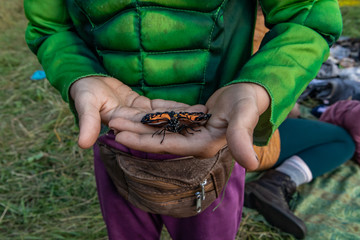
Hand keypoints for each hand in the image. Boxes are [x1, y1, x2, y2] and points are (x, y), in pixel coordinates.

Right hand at [70, 76, 190, 147]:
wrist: (84, 80)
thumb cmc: (83, 92)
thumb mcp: (85, 105)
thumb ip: (88, 122)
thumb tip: (83, 143)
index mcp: (123, 127)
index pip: (144, 131)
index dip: (162, 132)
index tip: (182, 132)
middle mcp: (134, 124)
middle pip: (160, 125)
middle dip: (180, 124)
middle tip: (202, 123)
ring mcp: (139, 115)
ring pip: (163, 117)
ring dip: (182, 115)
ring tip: (202, 113)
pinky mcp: (142, 106)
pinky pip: (160, 107)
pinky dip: (174, 107)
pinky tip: (191, 107)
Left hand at [109, 82, 269, 170]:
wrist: (251, 93)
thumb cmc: (248, 102)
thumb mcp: (244, 116)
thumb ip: (242, 138)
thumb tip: (252, 164)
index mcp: (204, 145)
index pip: (168, 146)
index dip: (144, 142)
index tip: (120, 135)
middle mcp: (194, 142)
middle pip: (159, 140)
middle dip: (134, 133)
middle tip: (110, 124)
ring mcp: (190, 133)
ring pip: (159, 130)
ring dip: (138, 124)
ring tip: (116, 117)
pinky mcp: (188, 123)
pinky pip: (165, 120)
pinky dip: (150, 117)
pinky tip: (134, 113)